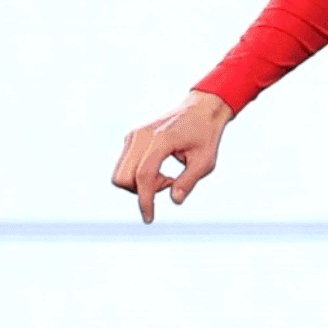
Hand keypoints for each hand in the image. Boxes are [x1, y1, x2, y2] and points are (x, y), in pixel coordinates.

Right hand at [111, 91, 233, 223]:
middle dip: (142, 191)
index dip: (145, 200)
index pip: (144, 176)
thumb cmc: (206, 135)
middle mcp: (141, 136)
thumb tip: (175, 200)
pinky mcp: (131, 138)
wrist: (201, 109)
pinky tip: (160, 170)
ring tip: (166, 177)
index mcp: (160, 139)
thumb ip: (189, 181)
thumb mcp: (206, 161)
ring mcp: (133, 135)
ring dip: (140, 184)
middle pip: (123, 178)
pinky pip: (125, 166)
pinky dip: (139, 176)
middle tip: (169, 183)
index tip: (150, 218)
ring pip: (120, 174)